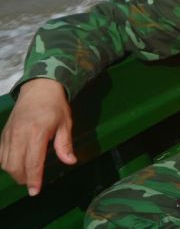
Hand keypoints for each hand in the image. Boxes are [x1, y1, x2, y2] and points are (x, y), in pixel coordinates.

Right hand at [0, 79, 75, 195]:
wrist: (39, 88)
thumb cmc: (55, 106)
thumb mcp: (66, 123)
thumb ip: (65, 144)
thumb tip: (70, 161)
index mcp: (37, 133)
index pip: (32, 162)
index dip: (33, 179)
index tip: (35, 191)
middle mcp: (19, 135)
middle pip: (15, 165)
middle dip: (23, 178)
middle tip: (33, 183)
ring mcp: (8, 134)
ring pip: (5, 163)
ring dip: (14, 173)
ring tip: (26, 175)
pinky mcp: (3, 134)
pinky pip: (0, 155)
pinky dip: (6, 163)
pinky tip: (17, 164)